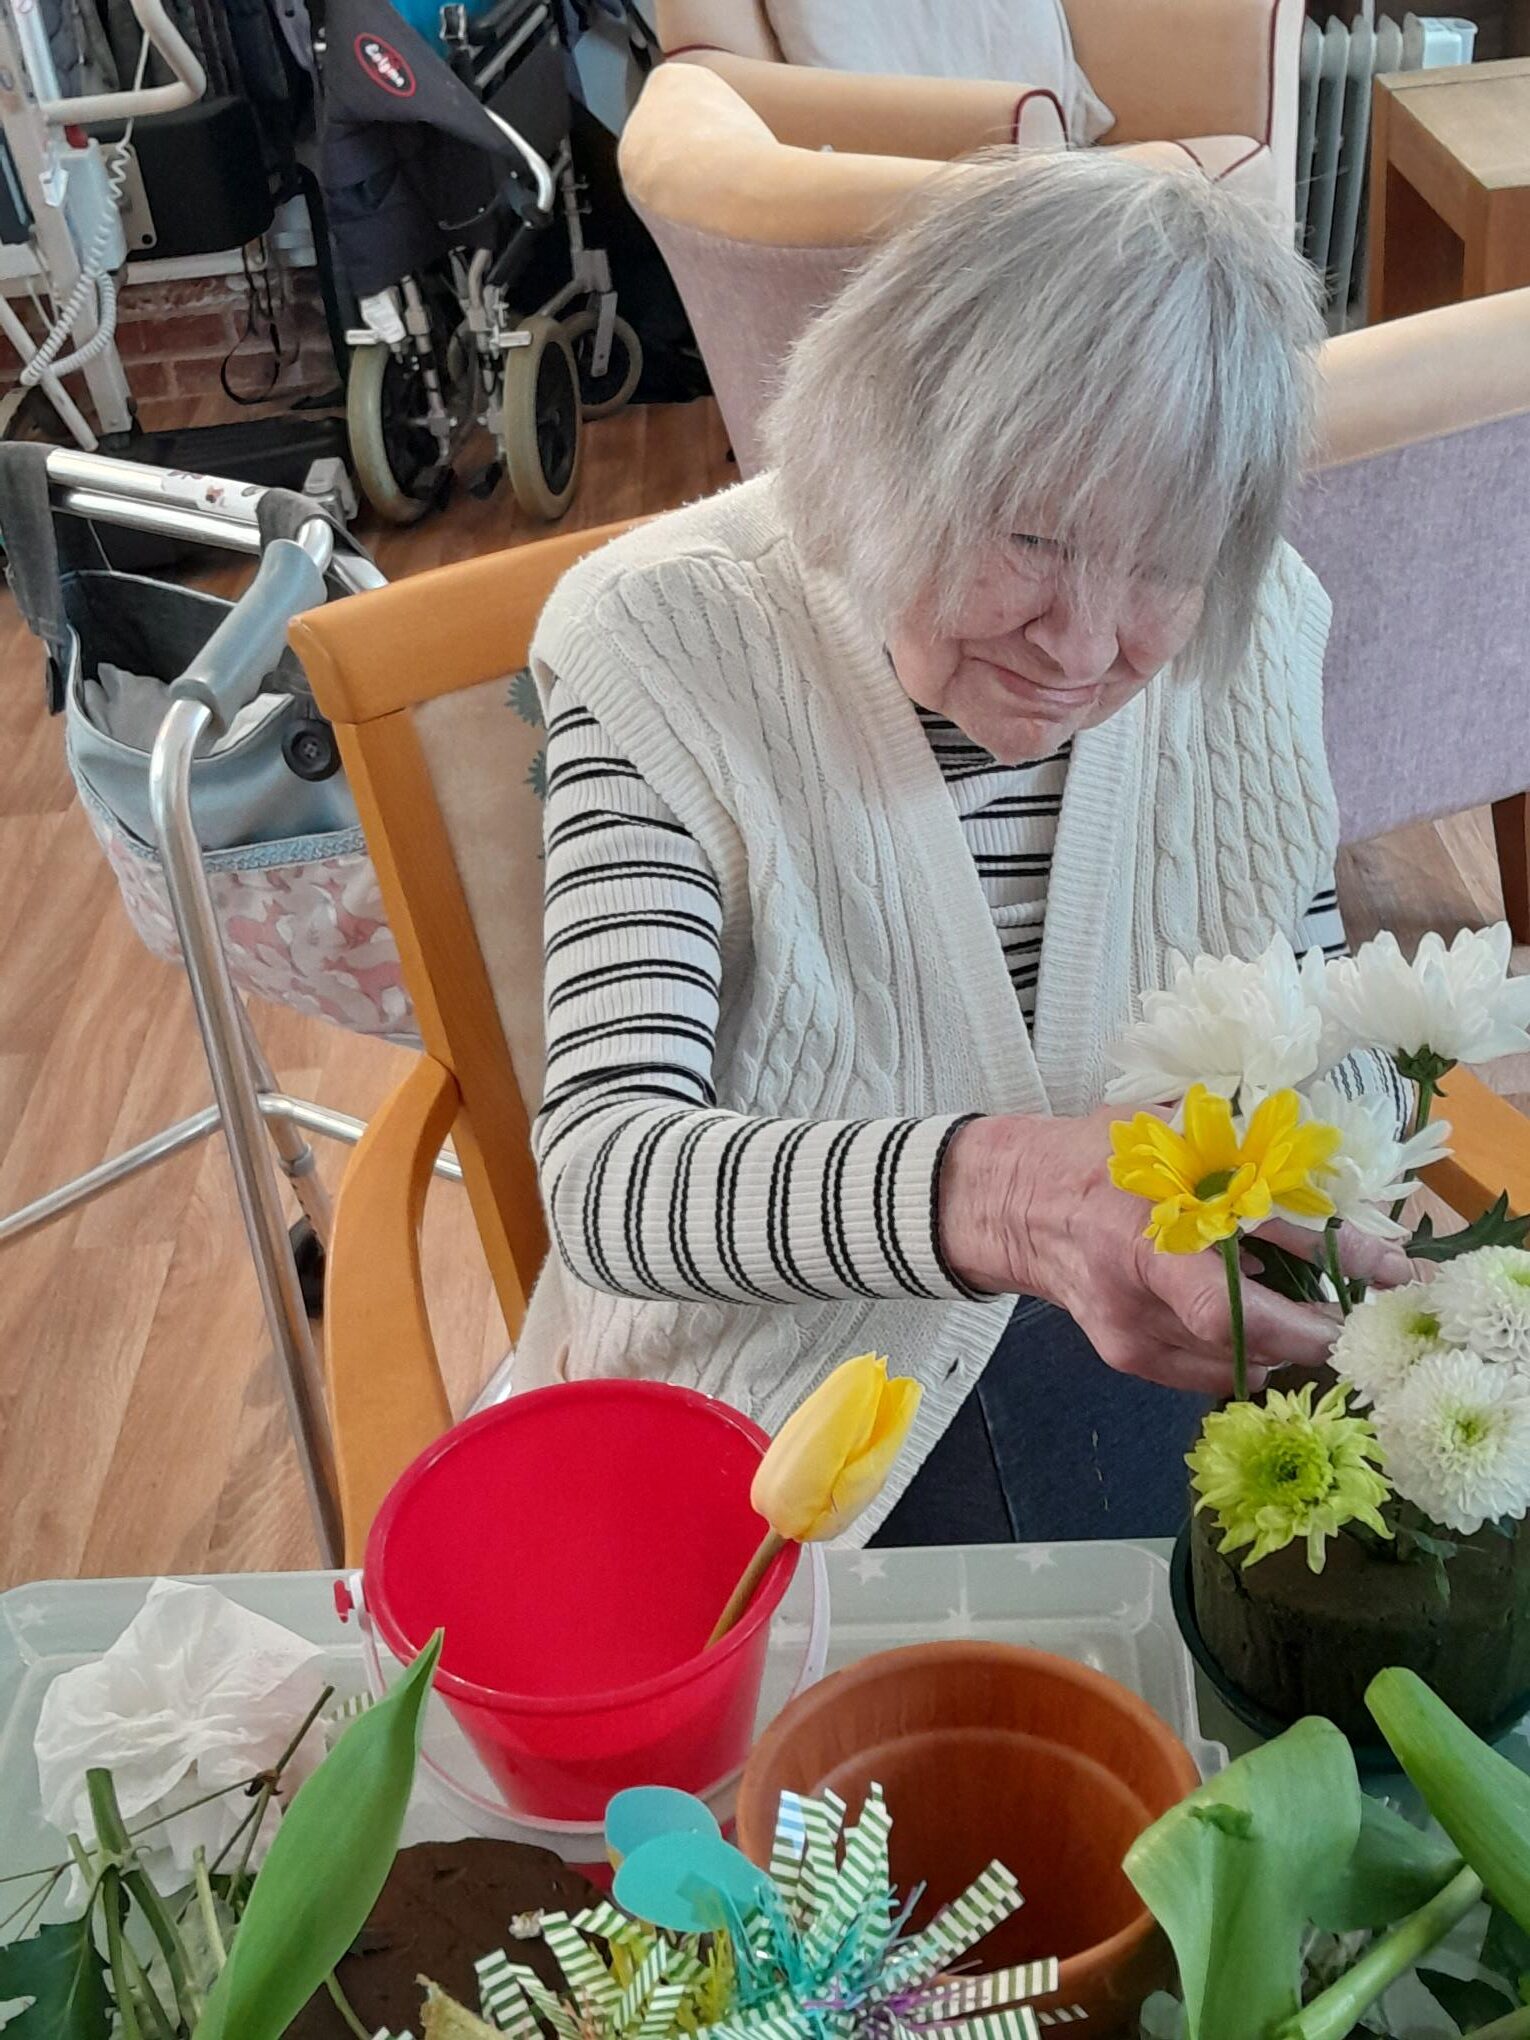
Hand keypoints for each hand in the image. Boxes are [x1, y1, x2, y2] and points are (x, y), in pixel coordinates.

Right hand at [938, 1110, 1412, 1396]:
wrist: (1014, 1207)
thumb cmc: (1096, 1160)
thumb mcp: (1169, 1136)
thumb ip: (1236, 1154)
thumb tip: (1319, 1170)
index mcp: (1150, 1215)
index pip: (1254, 1258)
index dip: (1327, 1273)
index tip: (1387, 1274)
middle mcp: (1138, 1282)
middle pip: (1246, 1328)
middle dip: (1315, 1325)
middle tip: (1358, 1311)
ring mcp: (1130, 1329)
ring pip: (1234, 1358)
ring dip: (1285, 1340)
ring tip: (1317, 1313)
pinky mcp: (1128, 1356)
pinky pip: (1207, 1370)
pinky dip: (1245, 1352)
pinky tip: (1262, 1330)